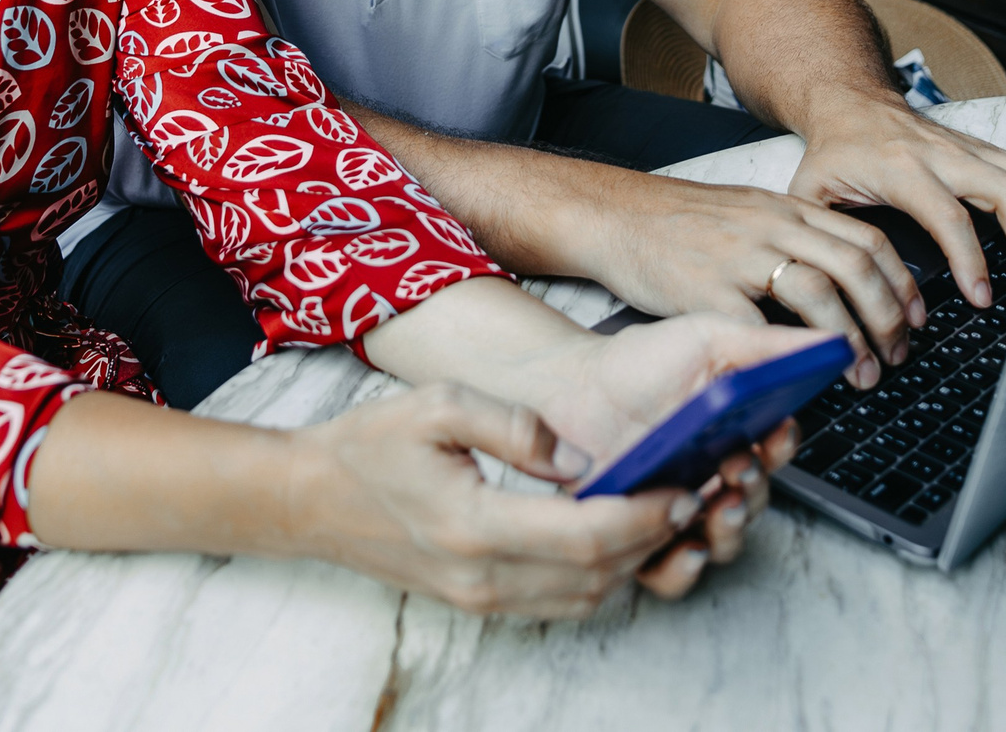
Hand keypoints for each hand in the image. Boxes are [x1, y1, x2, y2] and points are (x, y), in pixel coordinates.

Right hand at [287, 381, 709, 618]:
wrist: (311, 501)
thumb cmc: (370, 445)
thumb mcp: (439, 404)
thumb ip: (514, 425)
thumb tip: (577, 457)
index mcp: (475, 524)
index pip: (585, 536)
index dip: (644, 517)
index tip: (682, 487)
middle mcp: (483, 577)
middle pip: (597, 577)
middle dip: (654, 540)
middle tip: (694, 497)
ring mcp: (480, 599)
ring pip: (585, 599)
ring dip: (632, 564)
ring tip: (662, 515)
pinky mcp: (479, 602)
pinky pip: (559, 603)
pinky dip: (599, 577)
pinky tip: (615, 537)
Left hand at [500, 312, 824, 594]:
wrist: (568, 387)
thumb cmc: (637, 362)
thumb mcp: (706, 339)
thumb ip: (766, 346)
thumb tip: (833, 344)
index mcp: (736, 431)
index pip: (776, 450)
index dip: (783, 446)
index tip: (777, 430)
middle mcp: (714, 476)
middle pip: (755, 500)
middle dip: (755, 488)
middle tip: (737, 468)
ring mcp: (679, 510)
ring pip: (724, 540)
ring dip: (730, 528)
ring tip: (718, 503)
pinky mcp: (641, 537)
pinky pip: (671, 573)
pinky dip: (684, 569)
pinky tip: (685, 546)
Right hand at [571, 171, 926, 380]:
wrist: (614, 214)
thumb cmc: (679, 223)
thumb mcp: (748, 215)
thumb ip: (792, 239)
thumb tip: (844, 284)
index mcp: (788, 209)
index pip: (868, 240)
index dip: (902, 283)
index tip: (916, 318)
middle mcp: (772, 227)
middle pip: (855, 266)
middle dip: (888, 317)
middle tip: (897, 354)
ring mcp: (740, 256)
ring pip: (819, 292)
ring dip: (850, 339)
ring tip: (860, 373)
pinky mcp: (706, 289)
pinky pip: (760, 325)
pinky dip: (787, 352)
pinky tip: (800, 375)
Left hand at [789, 104, 1005, 306]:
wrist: (848, 101)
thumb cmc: (832, 152)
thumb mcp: (810, 193)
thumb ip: (822, 238)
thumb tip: (839, 290)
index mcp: (901, 168)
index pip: (949, 215)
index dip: (969, 259)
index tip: (980, 298)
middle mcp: (944, 154)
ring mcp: (970, 148)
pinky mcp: (985, 149)